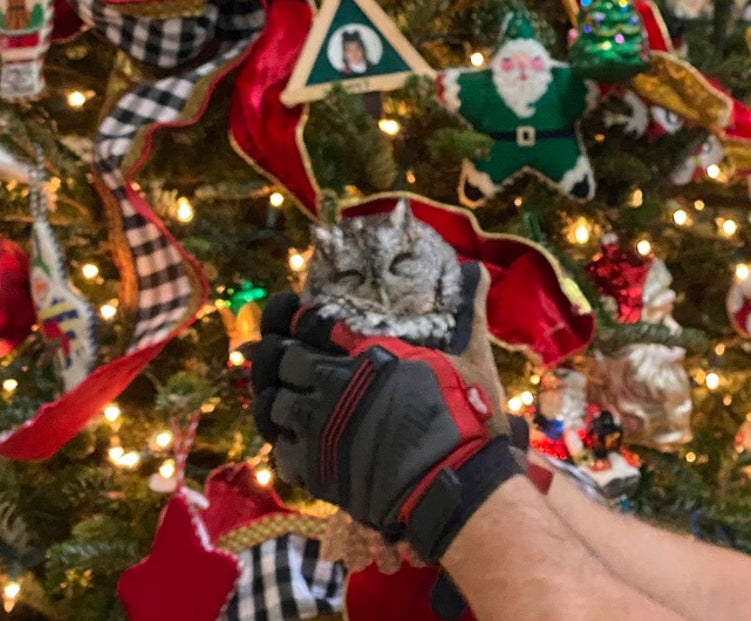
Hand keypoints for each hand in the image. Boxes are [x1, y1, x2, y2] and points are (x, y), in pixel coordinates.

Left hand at [251, 263, 520, 561]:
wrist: (455, 482)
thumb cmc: (464, 417)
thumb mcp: (471, 357)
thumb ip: (467, 312)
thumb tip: (479, 269)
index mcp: (364, 355)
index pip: (309, 325)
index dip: (293, 318)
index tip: (291, 316)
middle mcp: (333, 386)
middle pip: (280, 361)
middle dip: (277, 357)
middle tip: (281, 358)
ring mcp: (319, 428)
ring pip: (271, 406)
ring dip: (275, 400)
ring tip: (284, 400)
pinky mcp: (316, 469)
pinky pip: (280, 453)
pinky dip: (283, 445)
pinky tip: (295, 442)